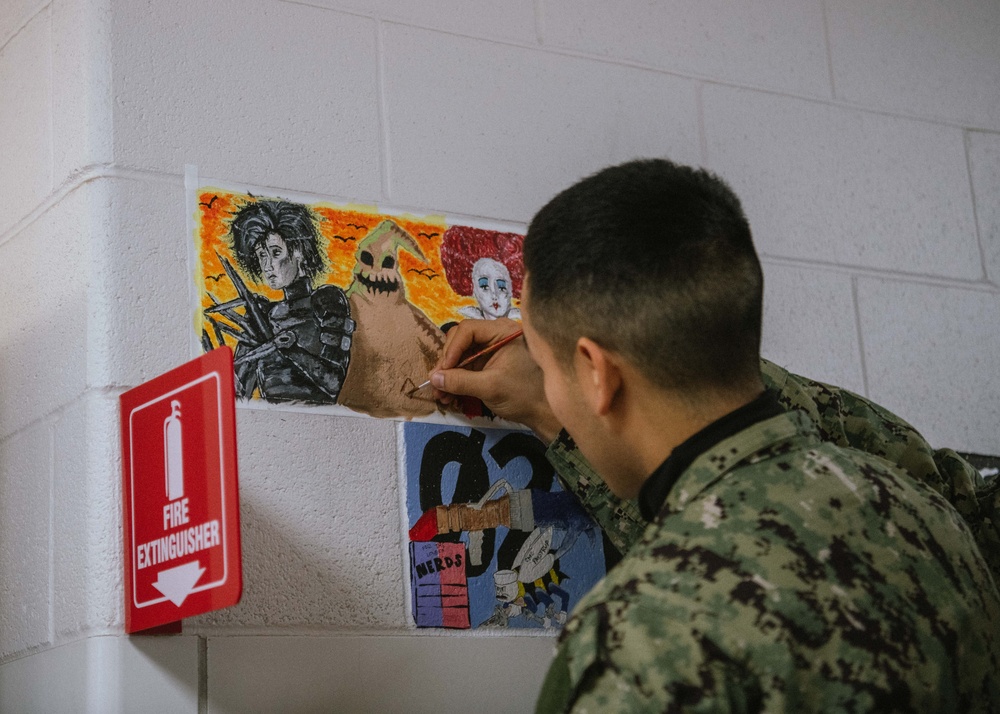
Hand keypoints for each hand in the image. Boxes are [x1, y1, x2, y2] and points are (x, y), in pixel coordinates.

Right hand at [430, 318, 561, 441]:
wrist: (544, 413)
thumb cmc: (524, 394)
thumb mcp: (490, 387)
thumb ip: (461, 381)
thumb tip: (434, 378)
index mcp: (502, 332)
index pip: (467, 330)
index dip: (451, 349)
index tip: (443, 370)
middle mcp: (496, 337)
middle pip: (460, 342)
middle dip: (447, 364)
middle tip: (437, 384)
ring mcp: (491, 352)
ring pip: (460, 357)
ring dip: (448, 376)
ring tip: (440, 396)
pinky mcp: (488, 366)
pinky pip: (466, 369)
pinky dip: (456, 382)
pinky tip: (449, 396)